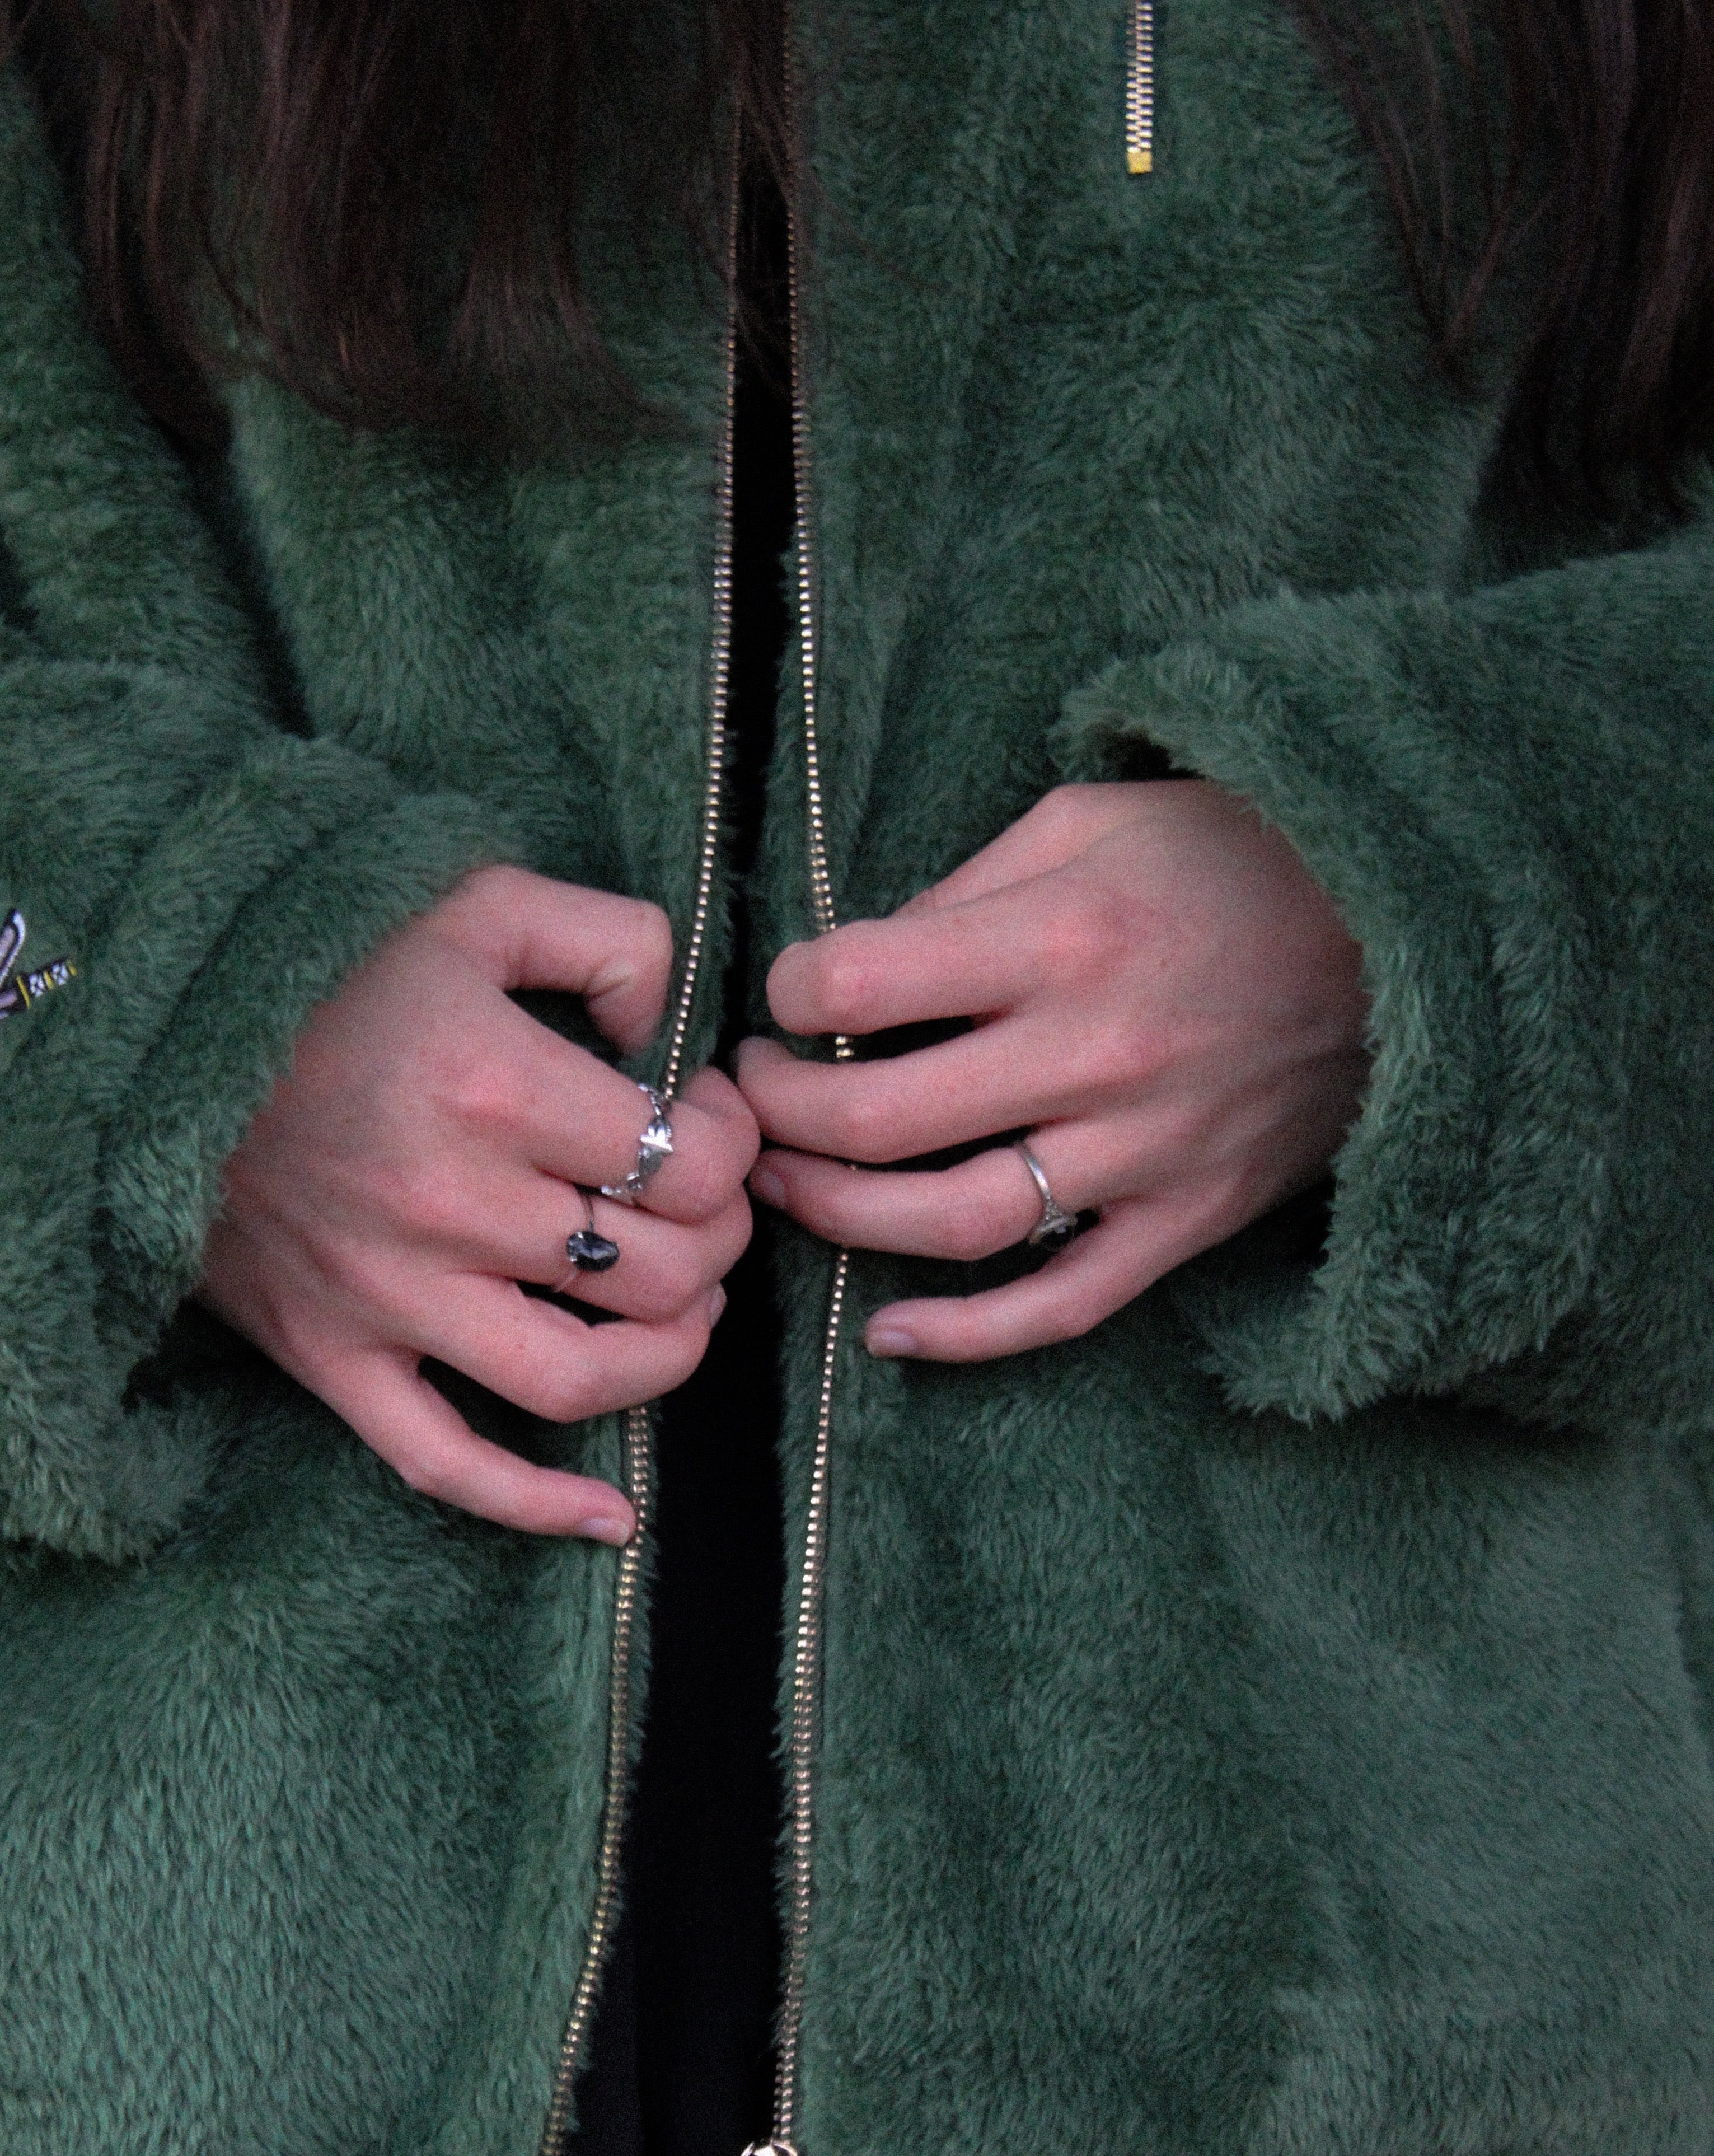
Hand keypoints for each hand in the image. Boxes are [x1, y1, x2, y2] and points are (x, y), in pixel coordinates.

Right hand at [201, 864, 758, 1538]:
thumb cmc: (319, 963)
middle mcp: (445, 1206)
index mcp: (490, 1086)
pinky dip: (534, 1507)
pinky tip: (609, 1519)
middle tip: (700, 1206)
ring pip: (577, 1379)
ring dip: (663, 1358)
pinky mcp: (329, 1356)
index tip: (709, 1118)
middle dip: (713, 1242)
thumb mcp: (472, 897)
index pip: (686, 1164)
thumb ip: (609, 939)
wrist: (143, 1036)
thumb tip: (670, 1029)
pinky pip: (444, 1464)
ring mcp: (384, 1297)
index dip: (732, 1145)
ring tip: (680, 1314)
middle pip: (654, 1272)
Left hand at [735, 781, 1369, 1360]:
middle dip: (779, 1115)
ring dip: (840, 1218)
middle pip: (880, 1121)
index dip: (790, 996)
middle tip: (749, 1100)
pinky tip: (889, 1332)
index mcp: (1063, 939)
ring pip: (953, 1223)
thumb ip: (964, 892)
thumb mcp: (1089, 820)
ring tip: (785, 1186)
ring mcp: (1145, 1152)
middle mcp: (1098, 1055)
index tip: (787, 999)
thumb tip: (855, 973)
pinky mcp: (1187, 1218)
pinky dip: (969, 1335)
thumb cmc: (1229, 858)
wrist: (1405, 927)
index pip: (859, 989)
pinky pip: (1064, 1303)